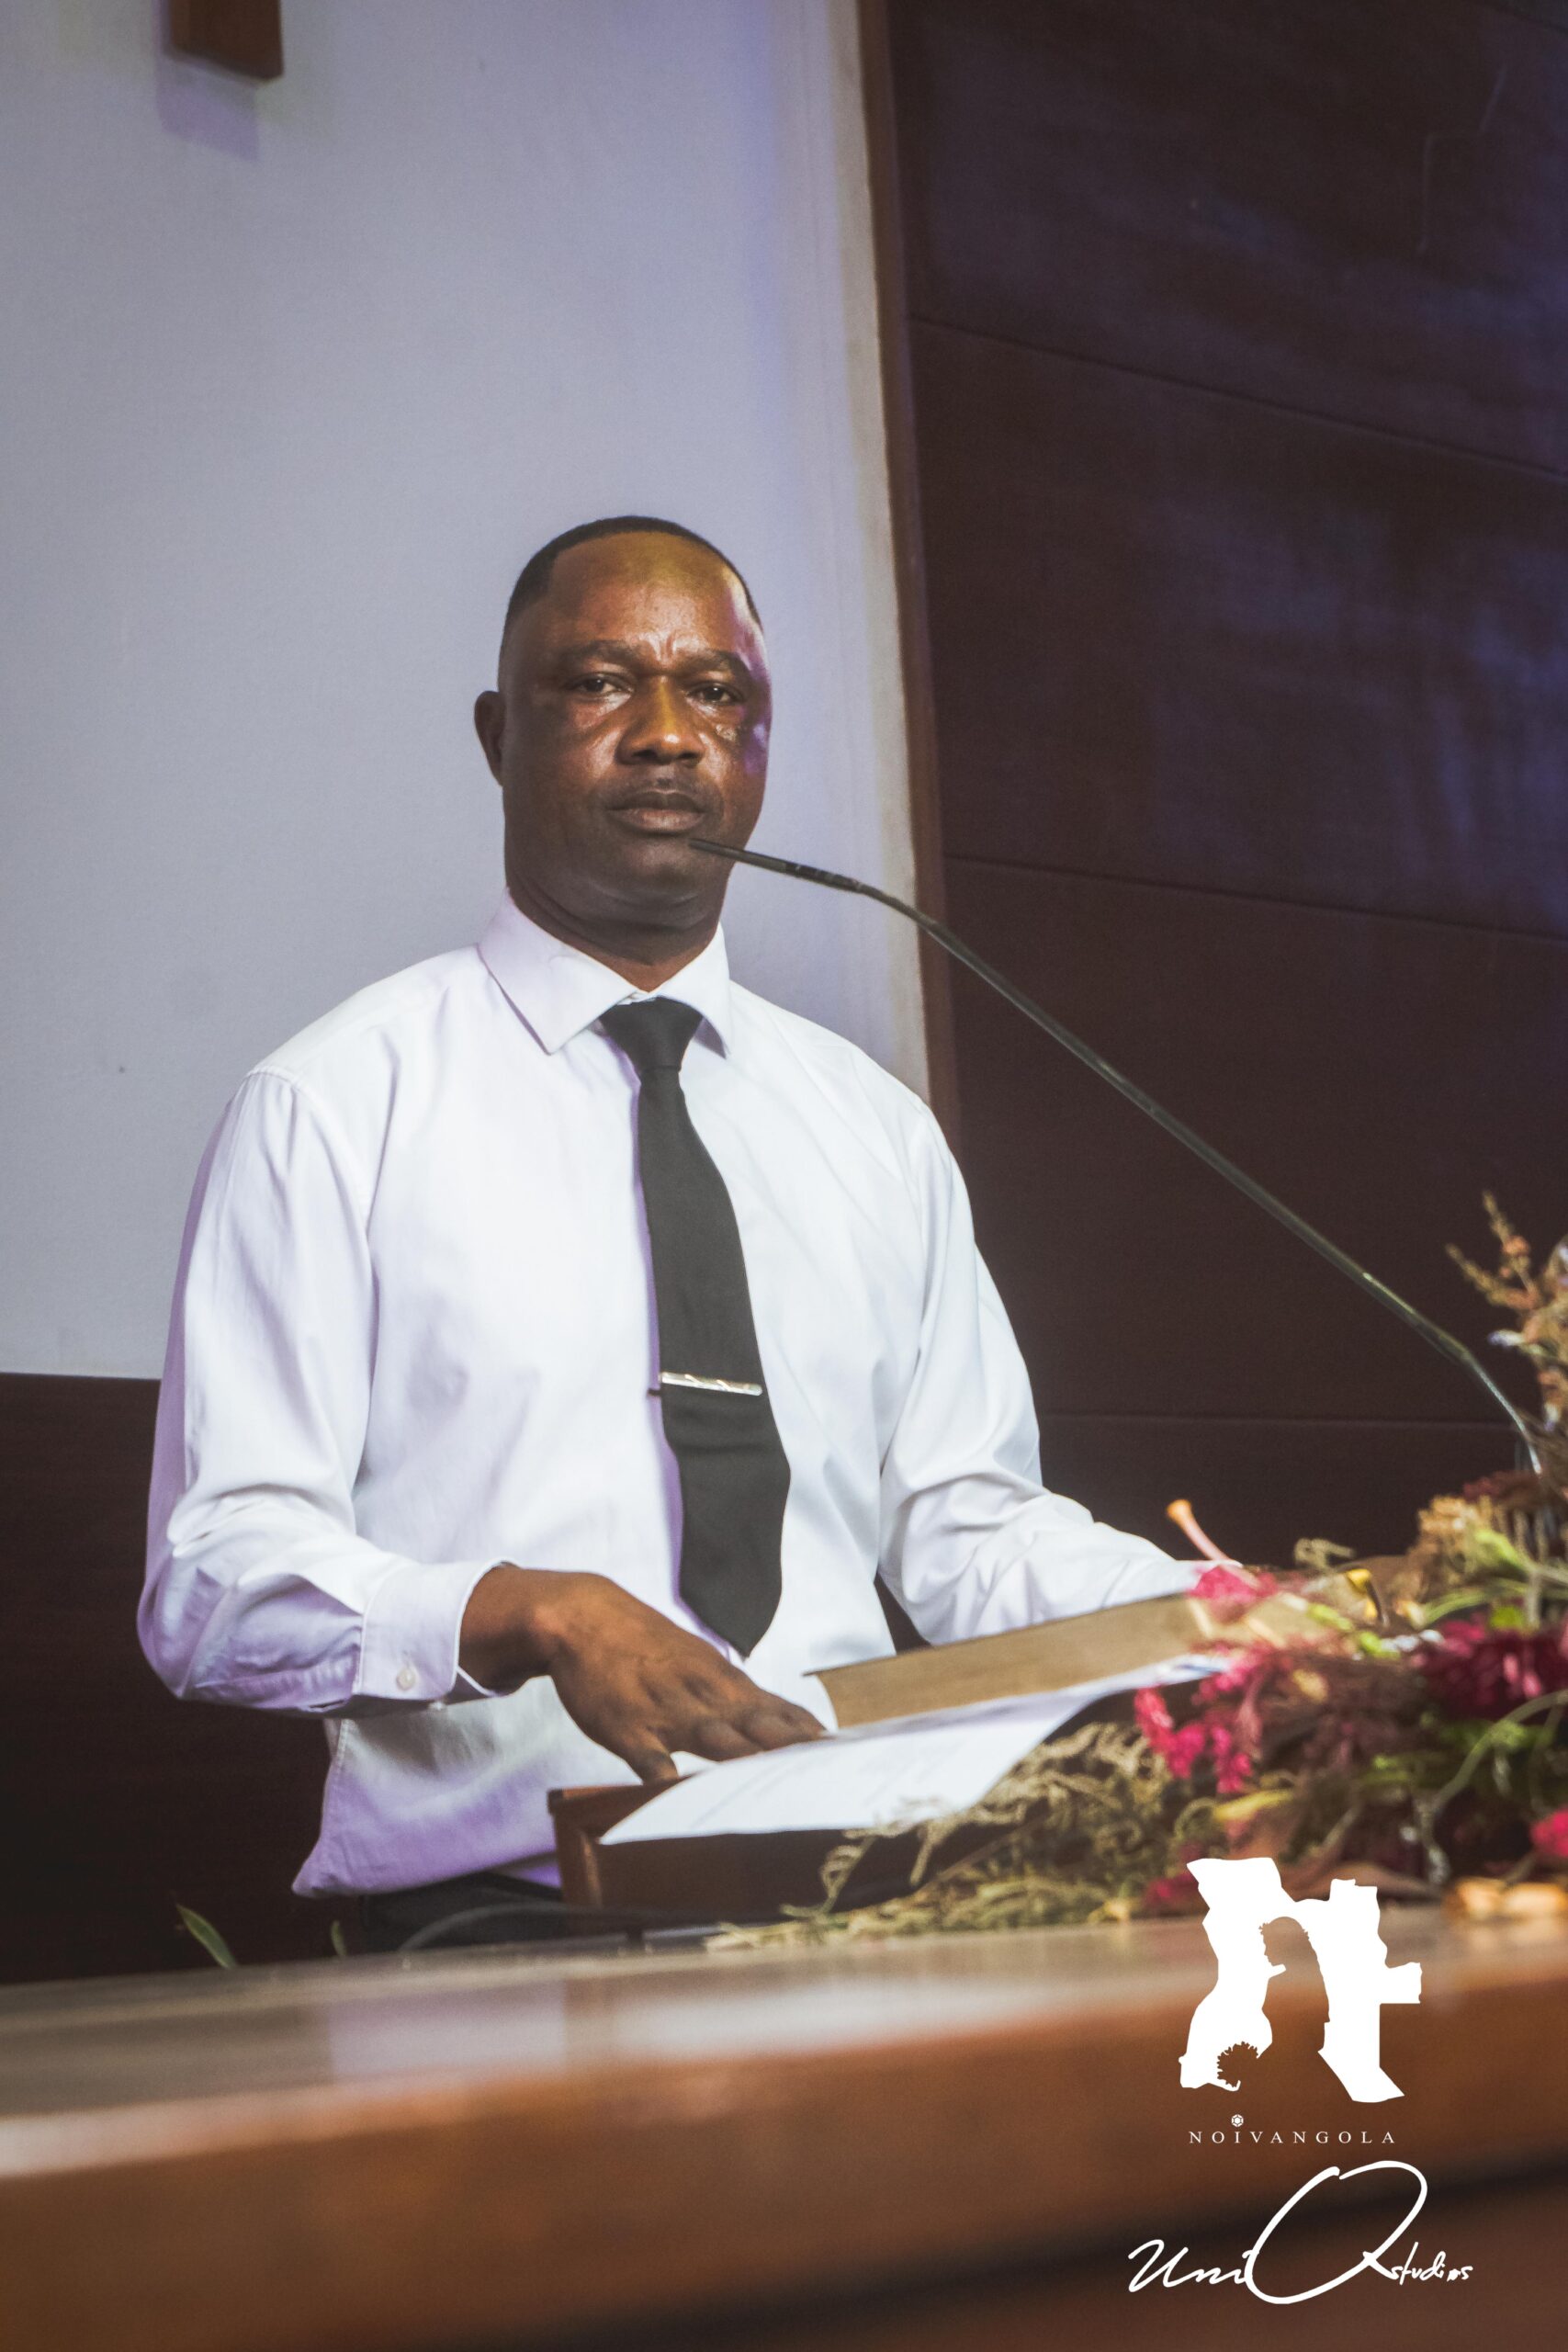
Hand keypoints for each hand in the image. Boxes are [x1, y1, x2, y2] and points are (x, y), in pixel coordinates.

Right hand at [459, 1565, 823, 1782]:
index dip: (814, 1738)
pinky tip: (678, 1795)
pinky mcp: (628, 1727)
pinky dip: (665, 1775)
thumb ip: (741, 1700)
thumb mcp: (702, 1664)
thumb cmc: (651, 1649)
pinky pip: (649, 1756)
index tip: (852, 1761)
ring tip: (778, 1786)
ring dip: (746, 1760)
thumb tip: (789, 1726)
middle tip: (832, 1778)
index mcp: (726, 1683)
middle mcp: (706, 1696)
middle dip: (795, 1752)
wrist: (587, 1617)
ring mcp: (667, 1711)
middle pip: (759, 1726)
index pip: (783, 1712)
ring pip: (714, 1738)